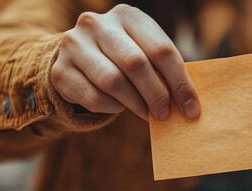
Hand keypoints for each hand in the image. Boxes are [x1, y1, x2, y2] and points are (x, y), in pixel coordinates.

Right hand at [50, 4, 200, 120]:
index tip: (191, 107)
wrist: (77, 58)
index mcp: (126, 15)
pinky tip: (119, 106)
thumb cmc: (120, 57)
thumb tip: (187, 103)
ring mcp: (74, 45)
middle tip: (166, 114)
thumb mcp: (142, 51)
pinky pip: (94, 97)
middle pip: (136, 64)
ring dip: (135, 103)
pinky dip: (112, 107)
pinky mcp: (60, 70)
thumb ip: (162, 70)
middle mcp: (96, 24)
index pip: (161, 49)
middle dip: (156, 94)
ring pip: (113, 81)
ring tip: (146, 113)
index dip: (180, 82)